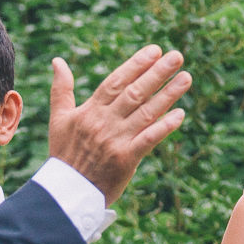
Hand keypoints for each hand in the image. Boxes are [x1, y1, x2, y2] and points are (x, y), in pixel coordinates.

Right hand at [47, 46, 191, 204]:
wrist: (67, 192)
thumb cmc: (64, 154)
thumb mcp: (58, 119)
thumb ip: (61, 89)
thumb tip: (58, 60)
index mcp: (89, 111)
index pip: (116, 82)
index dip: (136, 65)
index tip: (154, 50)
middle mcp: (104, 123)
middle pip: (134, 93)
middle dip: (157, 73)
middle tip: (177, 56)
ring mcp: (116, 140)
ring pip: (145, 112)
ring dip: (168, 95)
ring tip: (186, 78)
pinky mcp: (125, 159)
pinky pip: (148, 140)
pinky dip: (164, 127)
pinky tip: (180, 114)